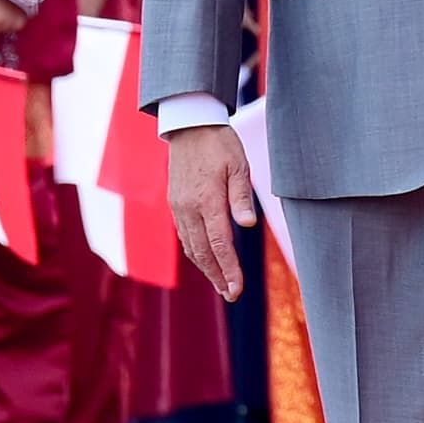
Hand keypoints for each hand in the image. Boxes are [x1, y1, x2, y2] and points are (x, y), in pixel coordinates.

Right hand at [168, 123, 260, 302]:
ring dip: (207, 268)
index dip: (230, 269)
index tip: (238, 289)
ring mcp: (179, 208)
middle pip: (204, 252)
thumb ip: (241, 196)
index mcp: (207, 201)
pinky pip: (185, 236)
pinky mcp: (175, 205)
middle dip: (218, 277)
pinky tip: (207, 260)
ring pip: (192, 247)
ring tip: (222, 285)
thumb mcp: (239, 165)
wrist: (189, 127)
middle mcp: (188, 209)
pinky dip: (197, 252)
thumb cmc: (220, 144)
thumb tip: (248, 225)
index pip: (220, 244)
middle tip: (232, 295)